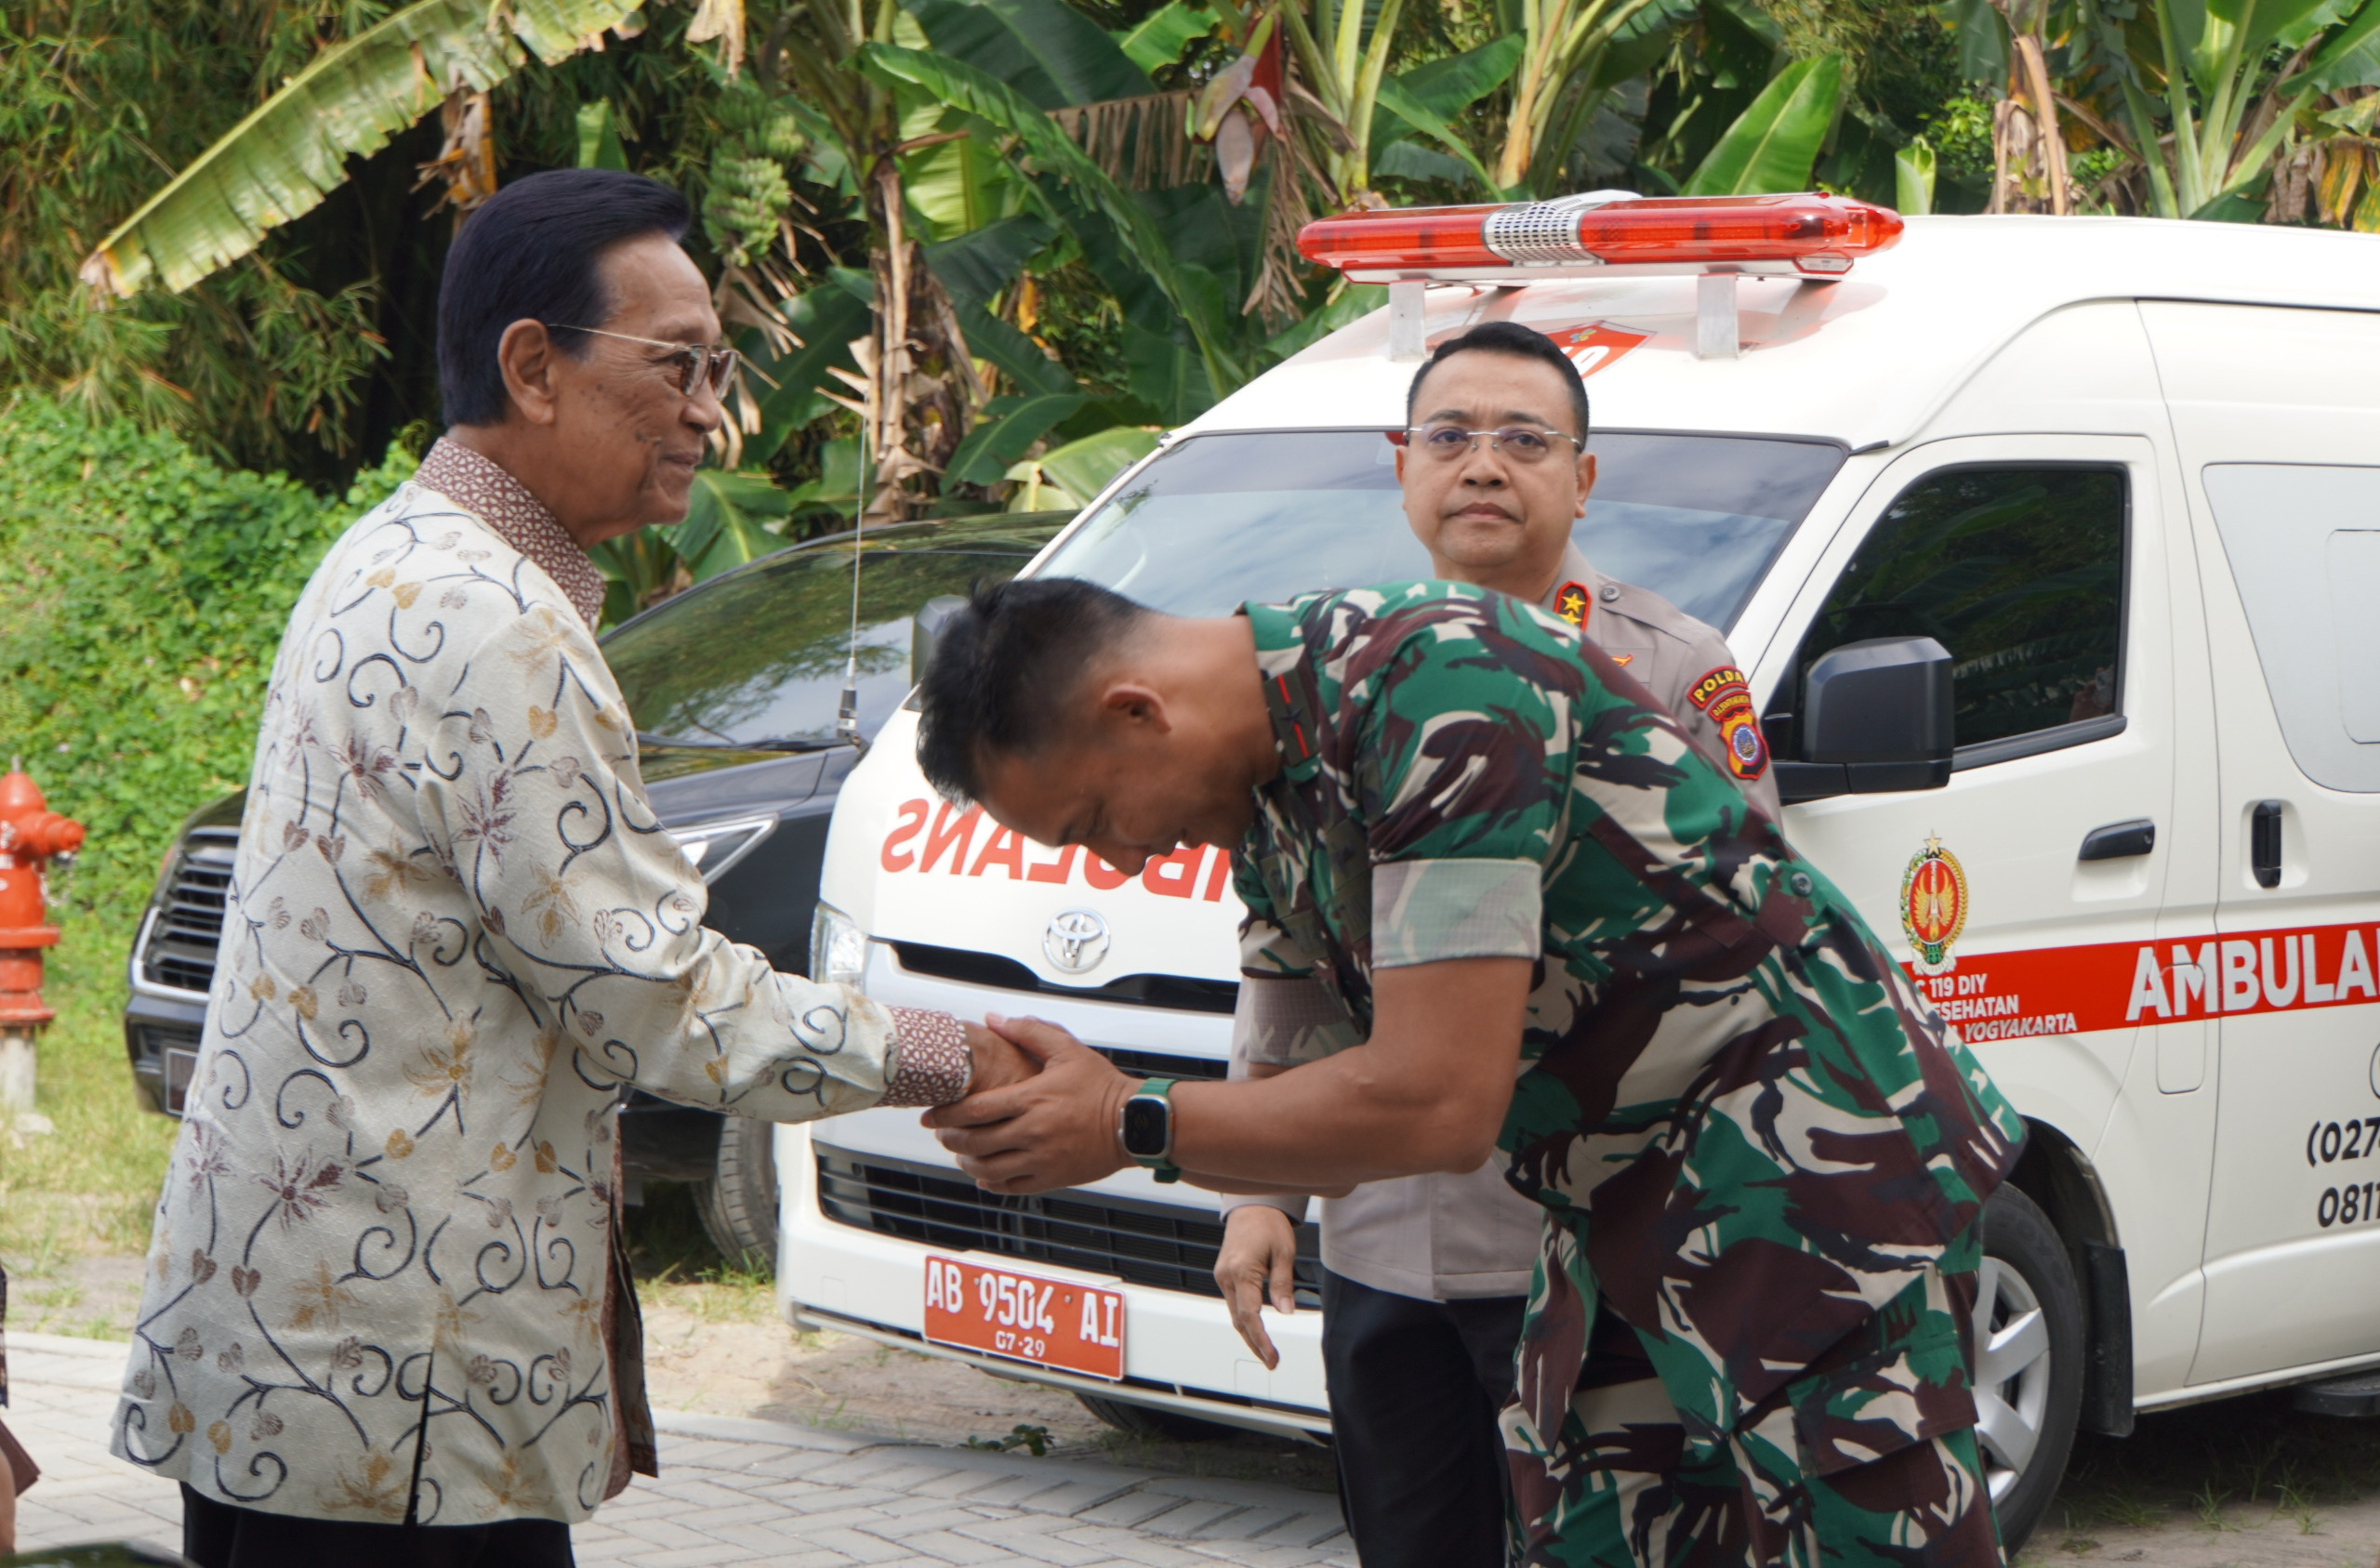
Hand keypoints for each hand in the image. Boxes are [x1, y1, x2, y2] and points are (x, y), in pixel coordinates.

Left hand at [924, 1015, 1133, 1192]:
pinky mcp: (1052, 1177)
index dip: (946, 1114)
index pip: (975, 1110)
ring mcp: (1042, 1158)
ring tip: (961, 1153)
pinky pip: (1012, 1186)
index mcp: (1032, 1099)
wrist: (1135, 1122)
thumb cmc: (1102, 1087)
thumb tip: (995, 1020)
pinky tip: (985, 1176)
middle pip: (975, 1141)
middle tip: (942, 1133)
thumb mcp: (1067, 1049)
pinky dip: (992, 1184)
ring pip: (989, 1169)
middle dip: (951, 1138)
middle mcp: (1033, 1132)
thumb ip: (1029, 1032)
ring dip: (968, 1162)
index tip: (932, 1115)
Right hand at [1214, 1205, 1297, 1368]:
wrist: (1251, 1206)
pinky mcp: (1225, 1276)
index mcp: (1241, 1270)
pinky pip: (1233, 1304)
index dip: (1261, 1339)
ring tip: (1266, 1353)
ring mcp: (1223, 1277)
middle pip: (1239, 1321)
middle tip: (1272, 1362)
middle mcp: (1227, 1276)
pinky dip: (1244, 1321)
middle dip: (1255, 1344)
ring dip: (1249, 1336)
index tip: (1272, 1355)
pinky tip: (1255, 1332)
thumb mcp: (1284, 1252)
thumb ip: (1283, 1284)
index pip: (1250, 1315)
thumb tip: (1285, 1312)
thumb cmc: (1268, 1224)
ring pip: (1234, 1315)